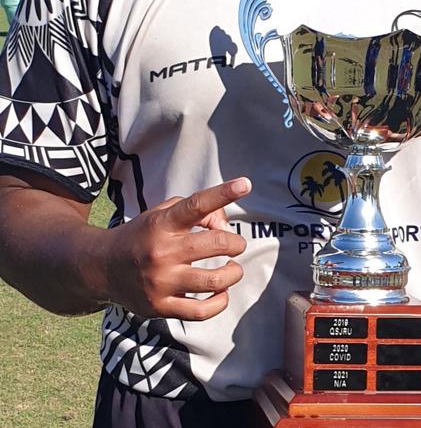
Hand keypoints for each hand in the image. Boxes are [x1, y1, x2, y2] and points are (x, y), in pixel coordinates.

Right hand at [103, 177, 250, 320]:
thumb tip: (226, 226)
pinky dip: (219, 302)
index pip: (196, 205)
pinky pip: (200, 311)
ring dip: (233, 273)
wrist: (101, 268)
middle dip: (236, 243)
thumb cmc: (142, 236)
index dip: (223, 193)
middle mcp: (161, 252)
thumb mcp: (162, 213)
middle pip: (215, 244)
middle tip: (237, 244)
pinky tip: (222, 293)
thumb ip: (196, 212)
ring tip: (233, 269)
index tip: (245, 184)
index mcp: (162, 224)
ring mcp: (160, 282)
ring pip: (213, 280)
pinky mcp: (159, 307)